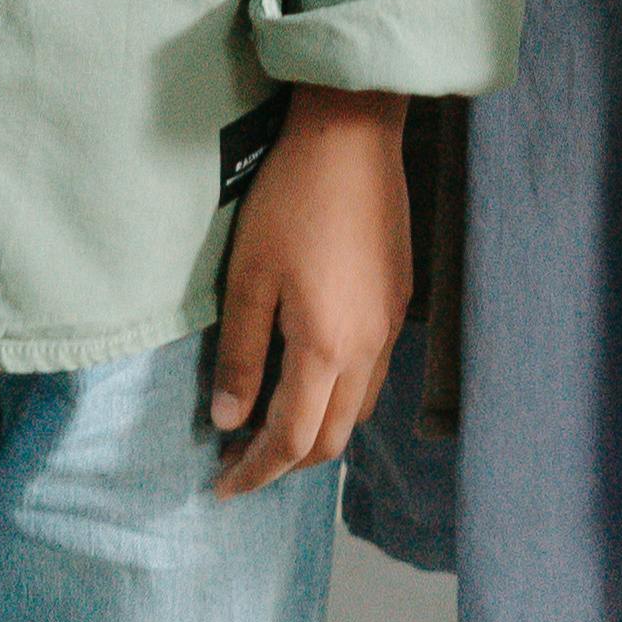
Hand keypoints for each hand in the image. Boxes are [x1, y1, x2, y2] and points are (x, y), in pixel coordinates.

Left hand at [208, 91, 409, 494]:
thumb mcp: (248, 277)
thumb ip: (240, 354)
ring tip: (272, 422)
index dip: (256, 471)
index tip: (223, 486)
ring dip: (317, 430)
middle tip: (241, 458)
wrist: (352, 134)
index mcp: (326, 348)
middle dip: (286, 461)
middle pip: (331, 438)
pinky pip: (372, 375)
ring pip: (357, 410)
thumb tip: (228, 419)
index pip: (291, 439)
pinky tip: (311, 376)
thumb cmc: (289, 199)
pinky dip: (340, 396)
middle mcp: (368, 349)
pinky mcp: (399, 300)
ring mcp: (390, 326)